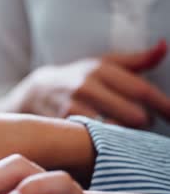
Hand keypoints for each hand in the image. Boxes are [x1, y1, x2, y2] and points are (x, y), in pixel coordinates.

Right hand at [0, 40, 169, 128]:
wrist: (35, 92)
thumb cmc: (77, 78)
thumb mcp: (102, 64)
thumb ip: (135, 61)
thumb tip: (163, 48)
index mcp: (100, 70)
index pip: (142, 91)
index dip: (164, 107)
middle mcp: (86, 87)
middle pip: (133, 116)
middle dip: (141, 124)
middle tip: (137, 125)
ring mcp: (71, 108)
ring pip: (113, 132)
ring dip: (123, 139)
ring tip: (120, 136)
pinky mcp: (60, 127)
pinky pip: (91, 142)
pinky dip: (101, 146)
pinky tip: (101, 144)